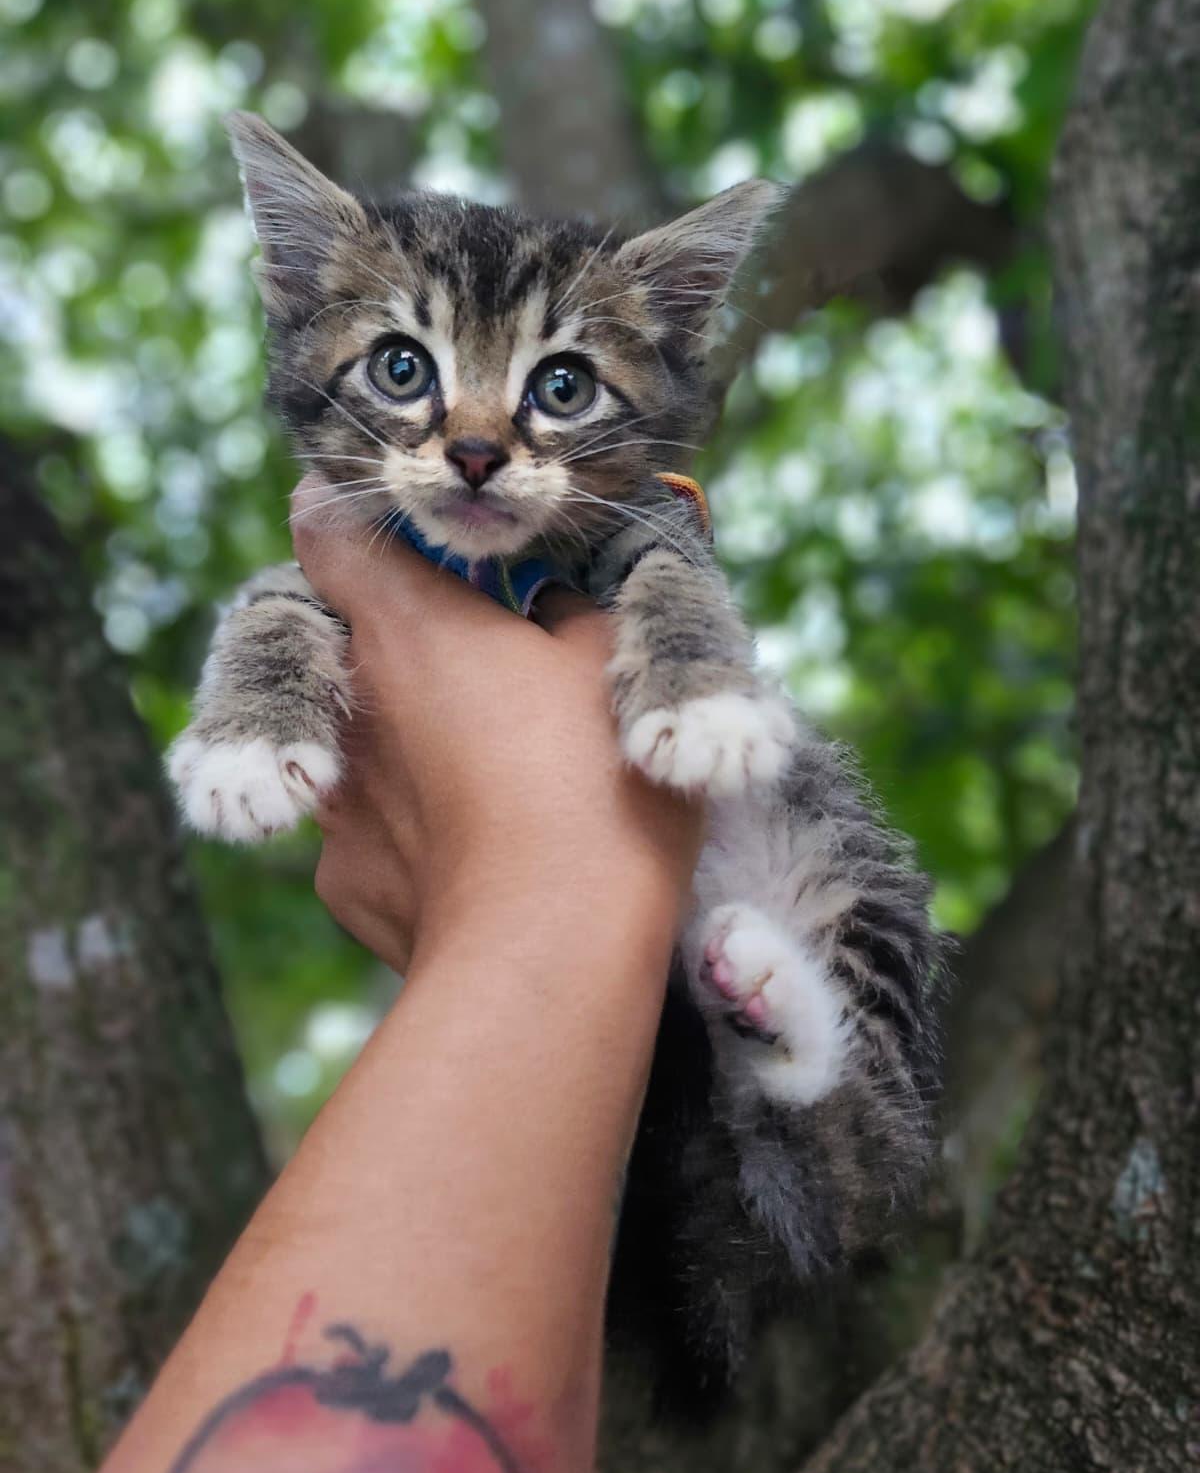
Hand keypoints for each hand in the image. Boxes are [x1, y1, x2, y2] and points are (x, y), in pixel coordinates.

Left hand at [289, 477, 703, 969]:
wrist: (555, 952)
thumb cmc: (597, 787)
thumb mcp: (614, 663)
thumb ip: (566, 611)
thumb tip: (545, 603)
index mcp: (407, 628)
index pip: (328, 533)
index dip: (351, 521)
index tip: (389, 535)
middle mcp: (348, 705)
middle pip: (352, 649)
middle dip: (412, 655)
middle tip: (487, 682)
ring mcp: (333, 801)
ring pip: (366, 749)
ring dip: (413, 751)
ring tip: (497, 792)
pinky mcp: (342, 883)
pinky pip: (375, 838)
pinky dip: (417, 841)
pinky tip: (478, 866)